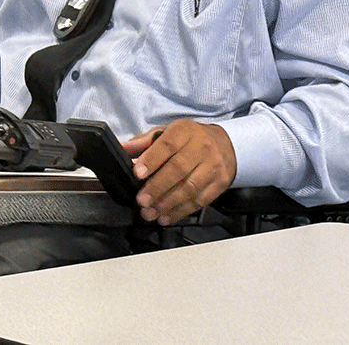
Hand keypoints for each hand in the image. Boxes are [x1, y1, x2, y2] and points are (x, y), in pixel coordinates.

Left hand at [122, 120, 236, 224]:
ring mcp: (213, 166)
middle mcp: (201, 147)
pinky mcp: (219, 184)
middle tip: (142, 200)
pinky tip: (167, 217)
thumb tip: (122, 149)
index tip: (138, 173)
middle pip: (178, 169)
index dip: (151, 160)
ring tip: (151, 212)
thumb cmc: (191, 139)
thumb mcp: (168, 132)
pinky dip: (181, 211)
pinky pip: (200, 201)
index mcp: (185, 131)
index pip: (167, 145)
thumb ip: (144, 142)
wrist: (226, 144)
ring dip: (168, 204)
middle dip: (157, 187)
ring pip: (189, 188)